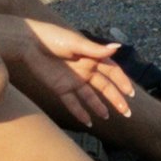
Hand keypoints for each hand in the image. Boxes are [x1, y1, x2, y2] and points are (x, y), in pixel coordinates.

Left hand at [18, 19, 134, 124]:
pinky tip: (88, 123)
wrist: (29, 44)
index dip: (122, 81)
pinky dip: (80, 113)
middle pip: (104, 86)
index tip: (131, 93)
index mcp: (92, 56)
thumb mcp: (76, 43)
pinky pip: (72, 103)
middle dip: (116, 98)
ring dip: (99, 107)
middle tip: (126, 112)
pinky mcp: (60, 88)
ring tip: (107, 118)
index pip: (112, 71)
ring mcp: (73, 80)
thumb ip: (96, 49)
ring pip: (90, 97)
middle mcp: (85, 69)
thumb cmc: (54, 37)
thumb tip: (118, 47)